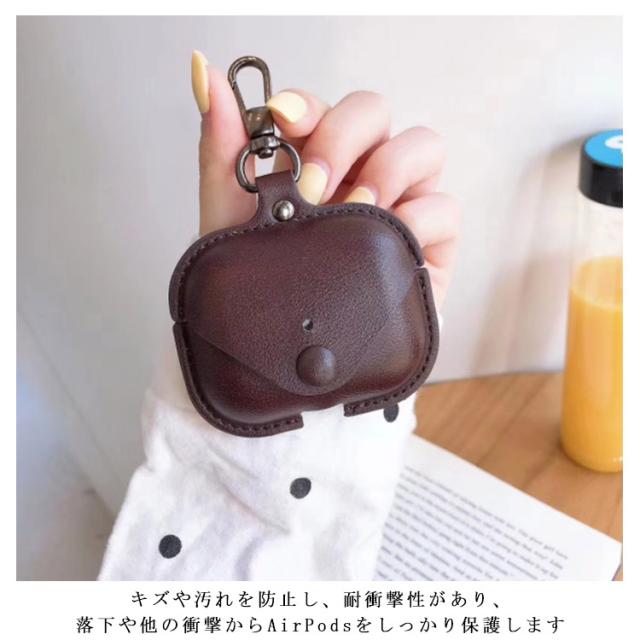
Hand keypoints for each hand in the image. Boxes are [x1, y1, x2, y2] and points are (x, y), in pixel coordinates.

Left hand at [192, 52, 459, 308]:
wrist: (291, 356)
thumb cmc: (265, 285)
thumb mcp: (230, 218)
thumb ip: (222, 147)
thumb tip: (203, 70)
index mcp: (314, 162)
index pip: (323, 108)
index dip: (308, 105)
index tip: (282, 120)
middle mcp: (359, 174)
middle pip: (375, 113)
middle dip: (342, 137)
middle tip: (312, 186)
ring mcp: (397, 206)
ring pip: (424, 146)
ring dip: (388, 169)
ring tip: (353, 210)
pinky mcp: (427, 244)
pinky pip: (444, 207)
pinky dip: (417, 217)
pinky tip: (385, 241)